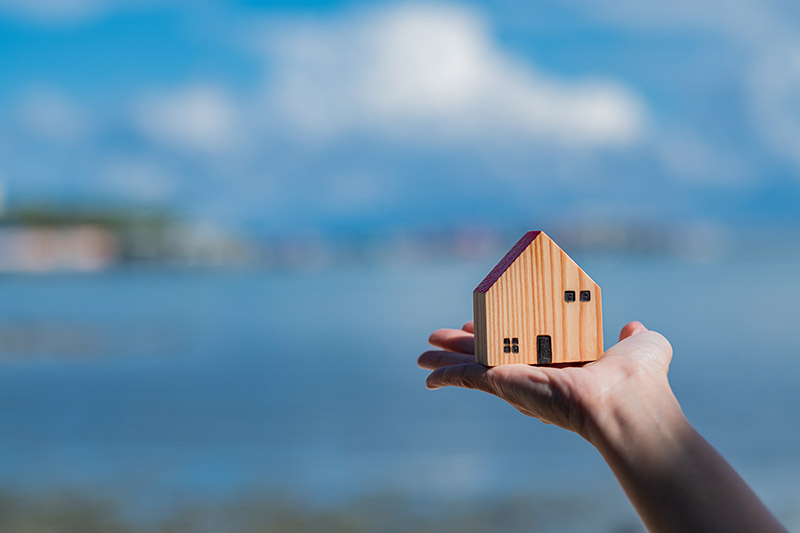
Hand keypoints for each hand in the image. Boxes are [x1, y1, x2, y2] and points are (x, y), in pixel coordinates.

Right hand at [418, 320, 673, 442]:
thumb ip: (635, 337)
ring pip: (471, 365)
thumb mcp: (644, 345)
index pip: (522, 345)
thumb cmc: (640, 379)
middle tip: (439, 337)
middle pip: (489, 354)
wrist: (625, 402)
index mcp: (561, 362)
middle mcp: (536, 373)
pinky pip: (466, 378)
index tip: (483, 323)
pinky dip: (444, 375)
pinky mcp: (504, 384)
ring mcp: (517, 380)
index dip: (500, 332)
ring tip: (421, 354)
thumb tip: (633, 327)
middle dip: (462, 346)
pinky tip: (427, 374)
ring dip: (445, 358)